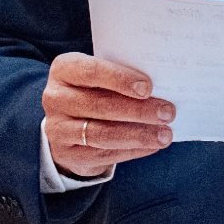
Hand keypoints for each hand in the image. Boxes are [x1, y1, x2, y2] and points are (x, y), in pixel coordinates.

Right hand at [42, 53, 174, 177]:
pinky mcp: (66, 154)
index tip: (148, 88)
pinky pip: (103, 154)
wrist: (69, 122)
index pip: (91, 72)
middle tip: (167, 113)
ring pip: (102, 134)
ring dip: (138, 135)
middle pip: (100, 105)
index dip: (120, 79)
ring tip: (165, 134)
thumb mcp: (101, 76)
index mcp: (64, 69)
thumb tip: (163, 85)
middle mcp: (55, 98)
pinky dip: (132, 150)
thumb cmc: (95, 89)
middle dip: (138, 110)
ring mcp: (58, 128)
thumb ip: (123, 76)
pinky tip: (151, 146)